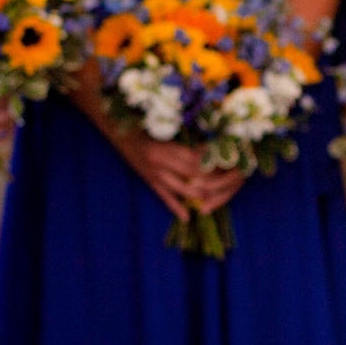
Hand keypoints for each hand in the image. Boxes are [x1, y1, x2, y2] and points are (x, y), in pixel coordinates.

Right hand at [110, 133, 248, 221]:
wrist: (119, 131)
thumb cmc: (145, 126)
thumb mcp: (165, 131)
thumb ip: (184, 141)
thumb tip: (208, 149)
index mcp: (167, 147)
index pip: (196, 159)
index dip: (212, 163)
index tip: (226, 164)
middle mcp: (161, 162)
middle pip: (192, 174)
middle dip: (211, 179)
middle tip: (226, 181)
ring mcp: (154, 174)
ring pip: (182, 188)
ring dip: (198, 194)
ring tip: (213, 198)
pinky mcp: (149, 181)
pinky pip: (165, 198)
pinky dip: (176, 208)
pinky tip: (187, 218)